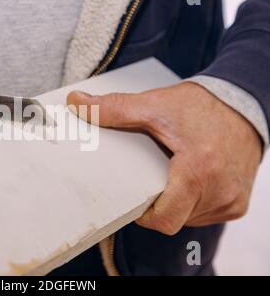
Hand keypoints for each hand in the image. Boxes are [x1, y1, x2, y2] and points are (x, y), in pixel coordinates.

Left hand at [67, 82, 261, 234]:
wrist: (244, 101)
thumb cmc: (201, 106)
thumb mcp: (154, 105)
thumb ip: (113, 108)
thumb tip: (76, 103)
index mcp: (198, 170)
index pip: (164, 219)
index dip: (144, 215)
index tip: (136, 199)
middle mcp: (220, 191)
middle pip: (175, 219)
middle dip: (158, 205)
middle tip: (153, 181)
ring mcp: (232, 200)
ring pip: (190, 219)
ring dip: (177, 204)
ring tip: (173, 176)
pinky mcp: (238, 203)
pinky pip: (207, 214)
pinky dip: (194, 203)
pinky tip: (190, 181)